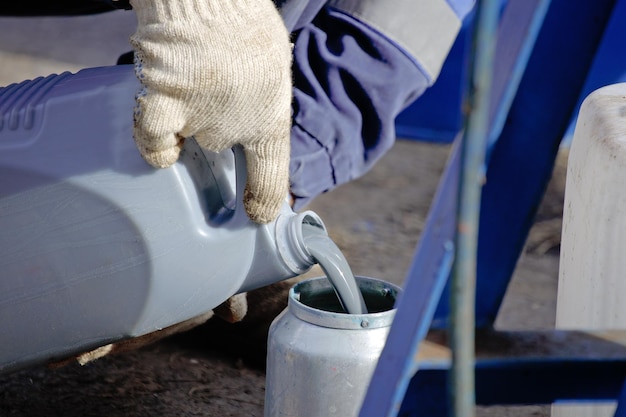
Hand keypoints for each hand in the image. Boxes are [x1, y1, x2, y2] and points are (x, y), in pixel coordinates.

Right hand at [129, 0, 292, 222]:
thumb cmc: (243, 21)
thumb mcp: (273, 65)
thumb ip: (263, 98)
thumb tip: (251, 113)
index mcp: (270, 118)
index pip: (270, 175)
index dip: (265, 200)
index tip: (259, 215)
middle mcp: (236, 128)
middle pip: (220, 146)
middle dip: (218, 123)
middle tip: (216, 89)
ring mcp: (198, 122)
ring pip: (188, 139)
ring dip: (186, 120)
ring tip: (189, 86)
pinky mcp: (162, 106)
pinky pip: (154, 140)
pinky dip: (155, 138)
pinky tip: (160, 121)